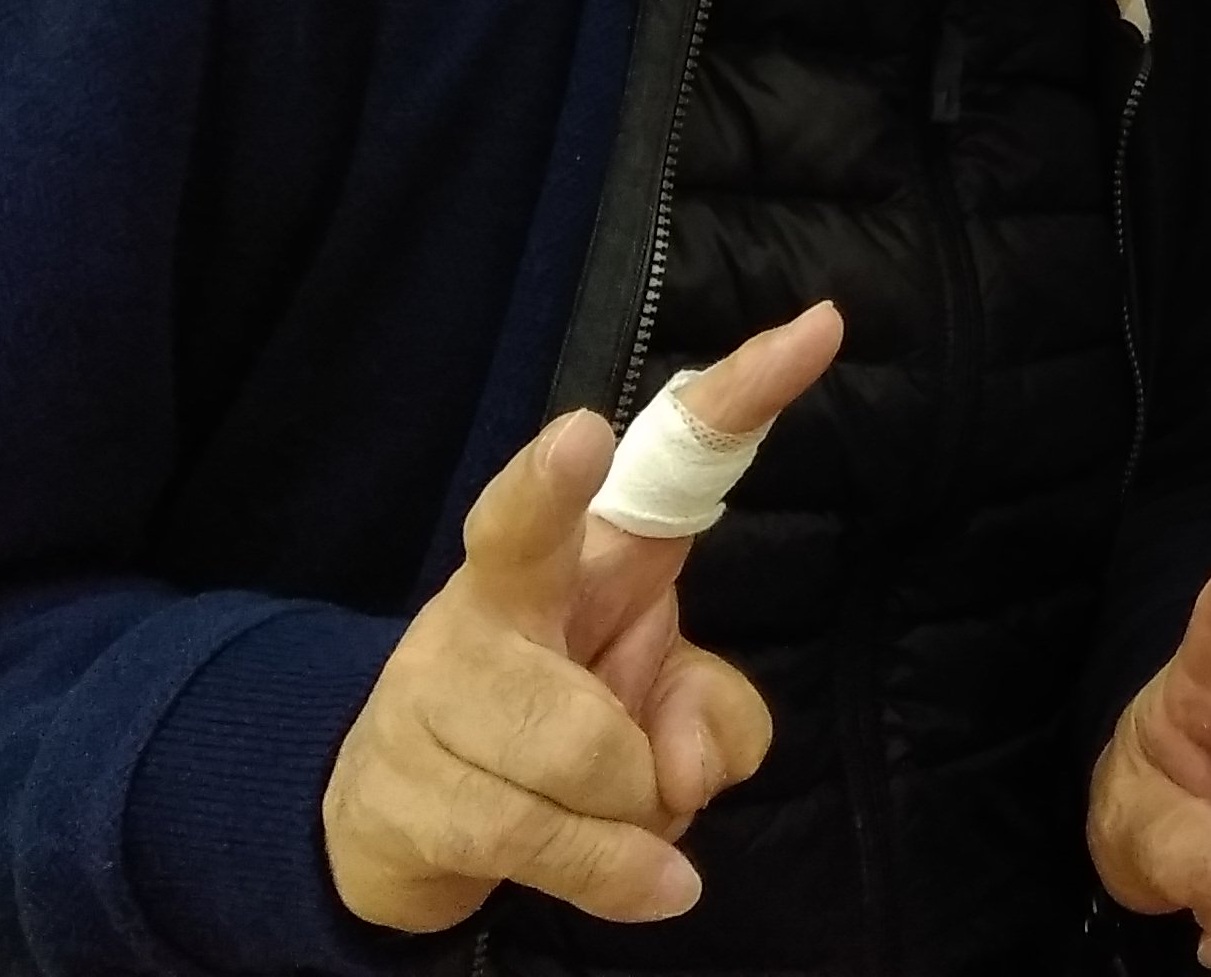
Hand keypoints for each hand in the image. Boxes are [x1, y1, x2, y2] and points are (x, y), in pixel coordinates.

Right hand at [322, 304, 842, 931]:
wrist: (392, 815)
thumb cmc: (552, 722)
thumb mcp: (658, 701)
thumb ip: (709, 711)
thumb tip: (689, 766)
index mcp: (575, 550)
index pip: (668, 457)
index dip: (744, 394)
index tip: (819, 330)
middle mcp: (493, 593)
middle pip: (525, 533)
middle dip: (553, 503)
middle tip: (590, 508)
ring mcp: (437, 687)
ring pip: (588, 749)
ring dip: (634, 810)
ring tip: (614, 810)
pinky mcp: (408, 790)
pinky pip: (549, 838)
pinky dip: (618, 871)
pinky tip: (646, 880)